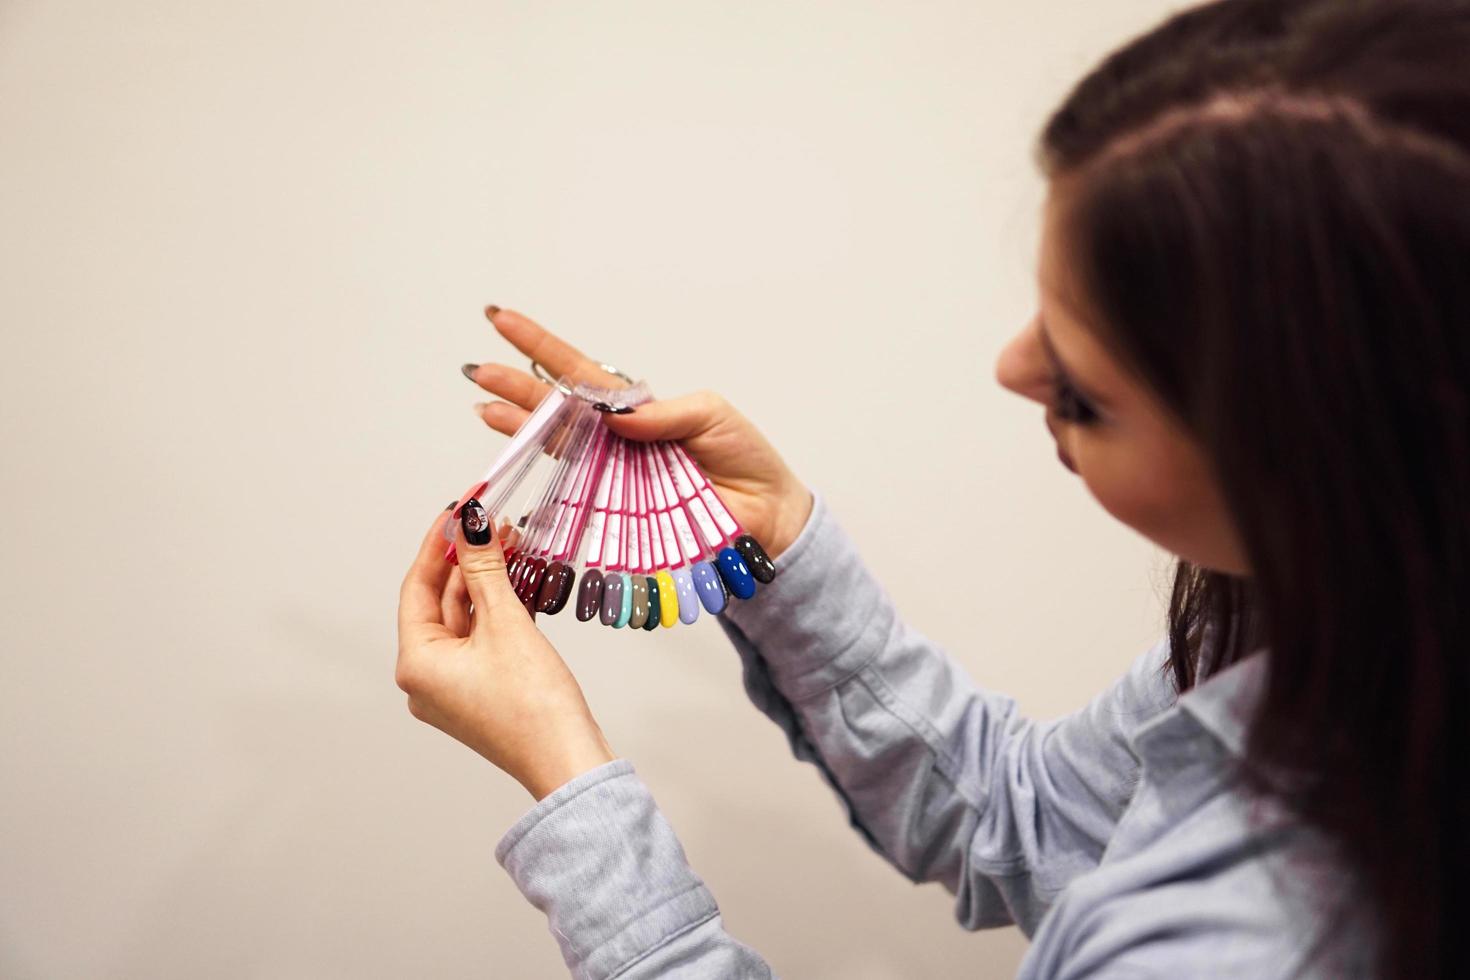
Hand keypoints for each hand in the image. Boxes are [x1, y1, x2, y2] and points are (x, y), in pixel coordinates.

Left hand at [396, 501, 615, 799]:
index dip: (440, 542)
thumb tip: (472, 523)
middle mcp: (426, 678)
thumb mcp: (506, 623)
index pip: (418, 586)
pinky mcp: (482, 692)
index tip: (460, 506)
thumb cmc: (534, 705)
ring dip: (487, 581)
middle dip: (469, 559)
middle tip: (494, 519)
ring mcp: (454, 688)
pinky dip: (498, 609)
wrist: (569, 761)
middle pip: (441, 601)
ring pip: (465, 618)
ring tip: (512, 541)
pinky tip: (518, 579)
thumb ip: (485, 568)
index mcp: (416, 664)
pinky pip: (482, 639)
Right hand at [463, 306, 814, 560]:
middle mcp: (615, 439)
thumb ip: (664, 414)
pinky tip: (517, 454)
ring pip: (555, 443)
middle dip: (516, 386)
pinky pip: (572, 487)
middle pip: (556, 406)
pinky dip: (546, 473)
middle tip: (477, 369)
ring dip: (518, 425)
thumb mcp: (711, 417)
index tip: (502, 319)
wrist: (766, 515)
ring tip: (484, 406)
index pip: (580, 372)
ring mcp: (612, 474)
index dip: (541, 347)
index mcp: (636, 409)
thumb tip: (617, 415)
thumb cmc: (744, 460)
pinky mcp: (616, 510)